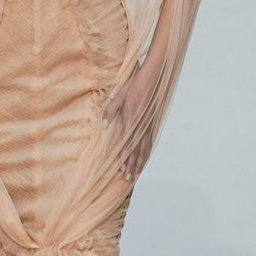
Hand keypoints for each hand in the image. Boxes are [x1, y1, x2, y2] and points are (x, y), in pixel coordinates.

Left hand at [102, 65, 155, 182]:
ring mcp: (149, 124)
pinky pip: (150, 142)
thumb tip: (104, 127)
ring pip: (145, 148)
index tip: (122, 169)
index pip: (128, 143)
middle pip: (138, 150)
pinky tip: (144, 159)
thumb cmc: (133, 85)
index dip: (125, 158)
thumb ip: (110, 111)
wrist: (152, 76)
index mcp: (132, 118)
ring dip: (141, 163)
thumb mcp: (118, 95)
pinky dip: (147, 153)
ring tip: (136, 174)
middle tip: (129, 178)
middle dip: (133, 166)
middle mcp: (142, 124)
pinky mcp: (152, 122)